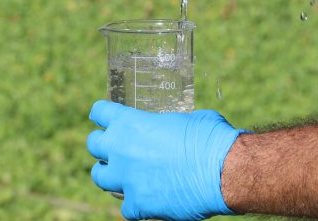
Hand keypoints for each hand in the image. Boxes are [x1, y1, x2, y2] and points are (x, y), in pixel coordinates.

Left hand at [87, 100, 244, 220]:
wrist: (224, 171)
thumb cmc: (211, 138)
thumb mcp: (187, 119)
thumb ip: (167, 124)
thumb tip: (172, 128)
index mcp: (131, 122)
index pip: (100, 112)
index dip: (102, 114)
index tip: (104, 118)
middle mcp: (122, 149)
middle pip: (93, 144)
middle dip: (102, 145)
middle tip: (113, 148)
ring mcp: (127, 179)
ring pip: (100, 177)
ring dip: (111, 174)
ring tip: (123, 175)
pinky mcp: (138, 205)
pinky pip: (126, 206)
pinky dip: (135, 203)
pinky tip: (147, 199)